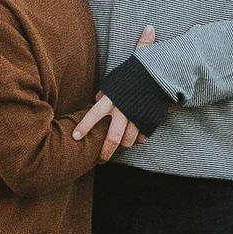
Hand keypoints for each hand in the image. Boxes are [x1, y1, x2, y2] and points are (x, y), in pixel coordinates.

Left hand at [71, 28, 154, 155]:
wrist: (158, 72)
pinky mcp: (149, 121)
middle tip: (99, 161)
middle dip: (104, 153)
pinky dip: (136, 140)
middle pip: (112, 139)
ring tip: (118, 148)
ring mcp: (137, 118)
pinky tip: (133, 137)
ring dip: (122, 147)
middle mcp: (123, 111)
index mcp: (112, 99)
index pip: (94, 115)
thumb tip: (95, 101)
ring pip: (127, 142)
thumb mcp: (114, 81)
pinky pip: (141, 138)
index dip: (84, 127)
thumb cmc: (132, 75)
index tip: (75, 137)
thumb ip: (104, 94)